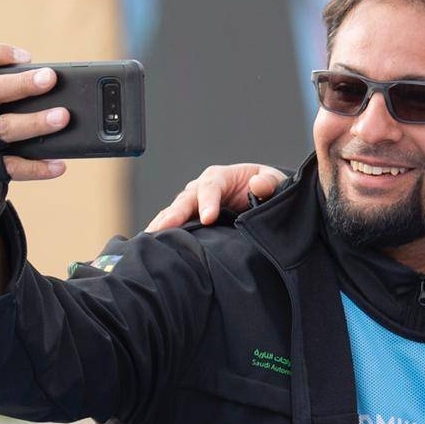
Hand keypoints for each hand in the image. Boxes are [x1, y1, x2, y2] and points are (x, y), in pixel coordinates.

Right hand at [0, 42, 69, 235]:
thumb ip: (2, 95)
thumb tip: (52, 86)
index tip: (26, 57)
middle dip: (22, 84)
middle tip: (50, 78)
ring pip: (0, 128)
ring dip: (35, 122)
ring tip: (63, 117)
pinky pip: (8, 166)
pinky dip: (37, 167)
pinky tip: (59, 165)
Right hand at [146, 163, 285, 231]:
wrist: (262, 194)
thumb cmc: (266, 185)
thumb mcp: (274, 180)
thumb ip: (268, 183)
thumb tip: (257, 185)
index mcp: (221, 177)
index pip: (210, 187)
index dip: (208, 201)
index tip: (208, 218)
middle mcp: (202, 189)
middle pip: (185, 200)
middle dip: (175, 214)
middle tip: (163, 229)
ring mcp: (194, 204)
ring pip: (175, 212)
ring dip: (163, 224)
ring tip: (150, 239)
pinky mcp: (192, 219)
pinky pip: (175, 225)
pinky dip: (165, 233)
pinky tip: (154, 246)